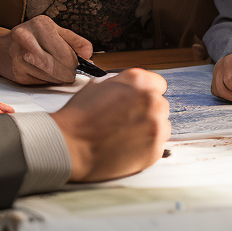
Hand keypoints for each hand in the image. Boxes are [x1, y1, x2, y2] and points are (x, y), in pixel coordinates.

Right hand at [0, 15, 93, 85]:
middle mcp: (26, 39)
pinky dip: (49, 82)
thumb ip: (74, 40)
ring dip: (60, 79)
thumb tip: (89, 53)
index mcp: (40, 25)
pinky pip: (42, 83)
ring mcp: (20, 58)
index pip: (66, 52)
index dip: (76, 62)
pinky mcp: (18, 75)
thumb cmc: (31, 37)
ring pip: (51, 77)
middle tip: (71, 73)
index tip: (78, 64)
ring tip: (61, 73)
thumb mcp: (53, 30)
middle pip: (59, 66)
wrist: (0, 48)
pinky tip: (47, 75)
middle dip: (70, 73)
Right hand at [51, 68, 169, 181]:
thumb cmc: (79, 117)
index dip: (146, 93)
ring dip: (149, 129)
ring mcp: (155, 126)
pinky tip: (126, 146)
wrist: (70, 145)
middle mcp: (151, 100)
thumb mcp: (99, 86)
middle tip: (127, 120)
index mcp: (138, 81)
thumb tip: (132, 89)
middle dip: (147, 112)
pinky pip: (157, 145)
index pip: (158, 84)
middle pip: (160, 105)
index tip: (139, 102)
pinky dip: (145, 147)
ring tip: (125, 135)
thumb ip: (123, 85)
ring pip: (162, 125)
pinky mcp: (155, 149)